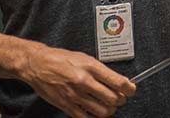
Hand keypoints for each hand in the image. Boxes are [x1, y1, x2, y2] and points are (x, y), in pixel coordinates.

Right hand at [19, 44, 134, 117]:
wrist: (38, 64)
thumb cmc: (61, 59)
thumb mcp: (85, 58)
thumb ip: (101, 70)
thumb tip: (117, 81)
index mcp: (91, 67)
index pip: (118, 82)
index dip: (129, 89)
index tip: (131, 90)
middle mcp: (84, 81)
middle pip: (113, 99)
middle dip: (121, 100)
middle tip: (121, 98)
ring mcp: (75, 95)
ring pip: (103, 111)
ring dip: (110, 110)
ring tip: (109, 105)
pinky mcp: (67, 105)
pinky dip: (95, 117)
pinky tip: (96, 112)